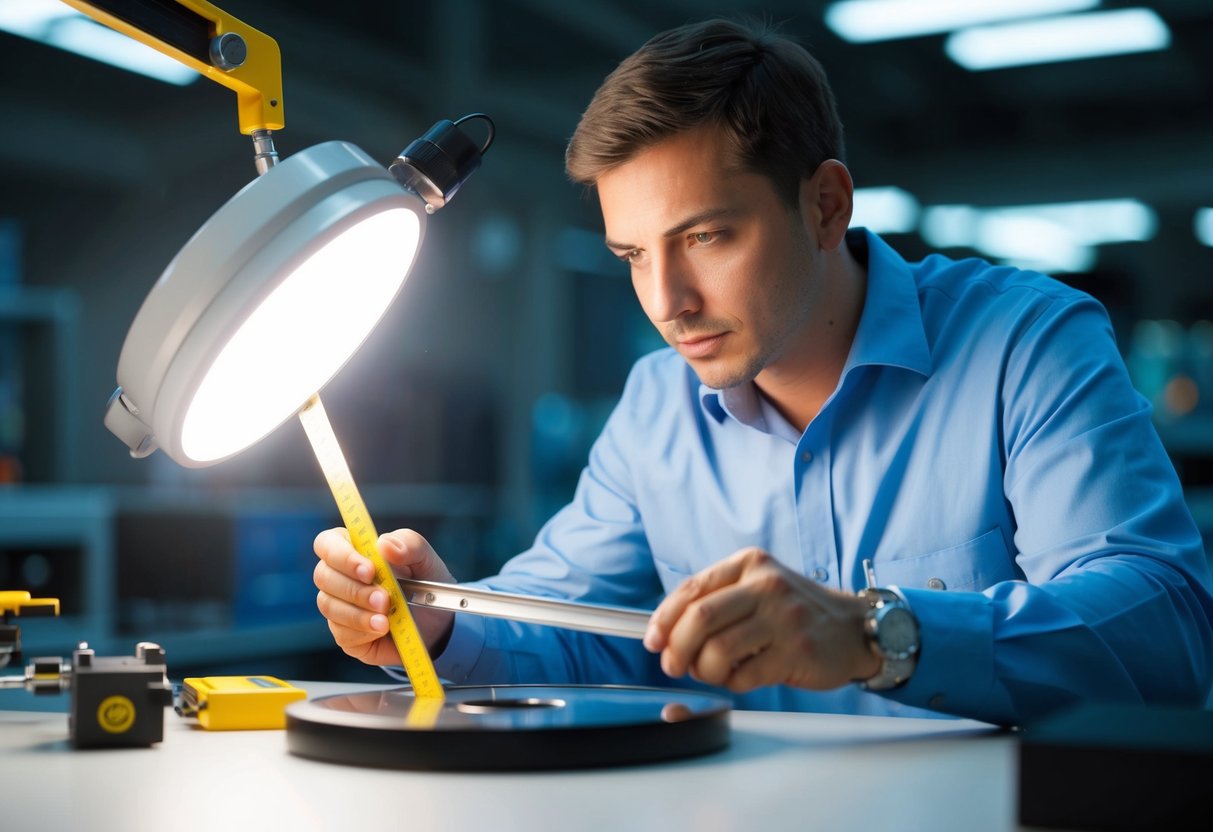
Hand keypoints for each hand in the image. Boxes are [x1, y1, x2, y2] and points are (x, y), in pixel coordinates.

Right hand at [313, 527, 456, 665]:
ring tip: (387, 618)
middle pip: (323, 576)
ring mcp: (339, 606)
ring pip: (329, 606)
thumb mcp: (426, 559)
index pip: (327, 543)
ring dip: (358, 613)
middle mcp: (340, 576)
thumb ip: (409, 544)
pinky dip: (363, 631)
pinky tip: (383, 629)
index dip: (341, 555)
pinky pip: (342, 633)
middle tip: (384, 599)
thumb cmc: (425, 583)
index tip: (369, 569)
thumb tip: (384, 544)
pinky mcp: (345, 634)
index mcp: (354, 550)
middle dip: (354, 589)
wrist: (438, 622)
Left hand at [643, 547, 879, 691]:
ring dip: (704, 670)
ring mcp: (784, 618)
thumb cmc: (795, 611)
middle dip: (677, 649)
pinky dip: (733, 682)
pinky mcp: (796, 651)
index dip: (664, 619)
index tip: (653, 640)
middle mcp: (767, 585)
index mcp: (750, 564)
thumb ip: (717, 600)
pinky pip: (745, 675)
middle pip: (700, 619)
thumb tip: (666, 633)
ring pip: (718, 651)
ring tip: (713, 672)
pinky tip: (742, 677)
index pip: (692, 589)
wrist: (854, 628)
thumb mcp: (759, 586)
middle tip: (673, 666)